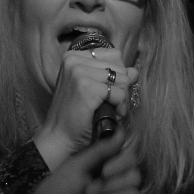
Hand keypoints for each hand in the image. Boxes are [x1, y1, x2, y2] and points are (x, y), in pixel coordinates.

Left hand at [24, 131, 141, 193]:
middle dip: (109, 187)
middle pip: (135, 178)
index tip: (105, 171)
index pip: (131, 159)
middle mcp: (115, 184)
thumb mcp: (76, 166)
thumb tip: (120, 131)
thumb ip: (100, 150)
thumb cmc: (55, 191)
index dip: (123, 164)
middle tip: (88, 192)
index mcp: (106, 168)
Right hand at [34, 46, 138, 168]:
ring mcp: (79, 72)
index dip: (119, 75)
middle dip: (122, 88)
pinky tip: (110, 115)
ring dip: (123, 99)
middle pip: (121, 68)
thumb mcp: (95, 89)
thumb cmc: (77, 114)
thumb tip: (134, 71)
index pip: (115, 56)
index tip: (108, 91)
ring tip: (110, 109)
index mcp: (73, 57)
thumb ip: (114, 77)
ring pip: (123, 79)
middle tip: (110, 104)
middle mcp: (74, 61)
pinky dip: (120, 107)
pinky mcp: (86, 87)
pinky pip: (120, 93)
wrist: (59, 137)